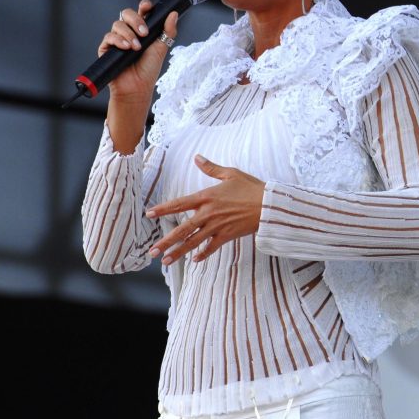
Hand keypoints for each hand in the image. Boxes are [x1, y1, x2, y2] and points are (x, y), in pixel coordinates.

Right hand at [98, 0, 179, 101]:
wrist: (137, 87)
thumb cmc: (149, 69)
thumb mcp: (161, 48)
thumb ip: (168, 30)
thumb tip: (174, 14)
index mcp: (142, 30)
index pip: (141, 12)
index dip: (143, 6)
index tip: (147, 6)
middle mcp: (128, 32)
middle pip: (127, 14)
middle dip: (136, 20)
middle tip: (144, 32)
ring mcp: (117, 39)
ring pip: (118, 24)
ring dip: (129, 33)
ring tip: (136, 47)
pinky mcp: (106, 48)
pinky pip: (109, 36)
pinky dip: (118, 40)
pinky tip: (126, 47)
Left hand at [146, 155, 266, 264]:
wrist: (269, 205)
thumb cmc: (251, 187)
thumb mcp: (231, 174)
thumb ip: (211, 168)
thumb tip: (197, 157)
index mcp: (207, 197)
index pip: (179, 204)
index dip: (163, 209)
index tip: (149, 214)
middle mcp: (208, 214)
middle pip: (182, 229)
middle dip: (166, 242)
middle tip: (152, 251)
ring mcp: (217, 227)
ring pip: (194, 242)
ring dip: (179, 252)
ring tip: (166, 261)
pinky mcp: (228, 235)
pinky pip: (212, 247)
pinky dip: (203, 254)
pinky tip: (195, 260)